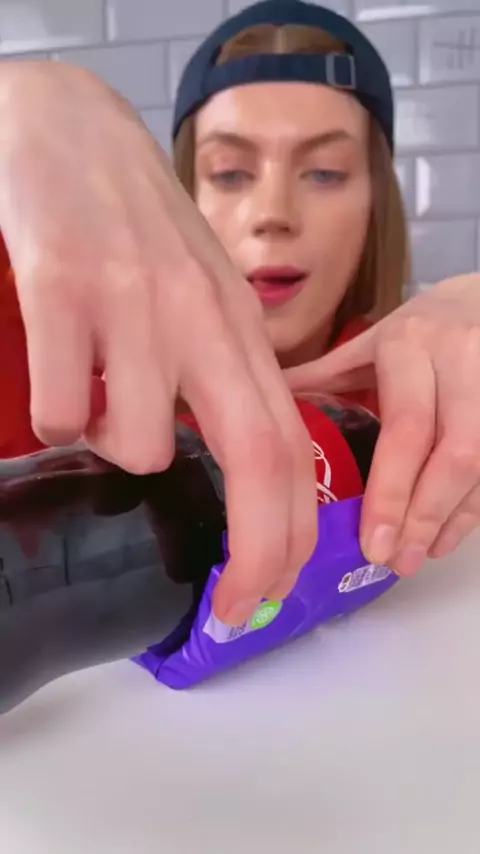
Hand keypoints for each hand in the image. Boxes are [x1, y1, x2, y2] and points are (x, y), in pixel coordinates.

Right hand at [0, 62, 316, 623]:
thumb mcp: (203, 295)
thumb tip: (232, 460)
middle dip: (256, 550)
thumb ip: (223, 369)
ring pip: (139, 444)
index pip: (290, 446)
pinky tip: (60, 369)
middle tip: (231, 605)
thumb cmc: (137, 222)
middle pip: (257, 456)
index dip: (290, 533)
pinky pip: (64, 409)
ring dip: (113, 446)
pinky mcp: (64, 286)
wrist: (67, 127)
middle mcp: (201, 317)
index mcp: (237, 323)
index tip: (267, 593)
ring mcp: (135, 302)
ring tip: (96, 397)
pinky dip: (58, 415)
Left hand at [285, 274, 479, 576]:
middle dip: (423, 516)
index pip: (406, 429)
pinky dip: (474, 508)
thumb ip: (328, 375)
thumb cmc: (424, 326)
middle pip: (453, 454)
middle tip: (397, 562)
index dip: (393, 492)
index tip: (373, 543)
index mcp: (410, 345)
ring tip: (420, 557)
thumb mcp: (374, 340)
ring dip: (451, 518)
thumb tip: (267, 408)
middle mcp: (461, 360)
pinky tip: (449, 534)